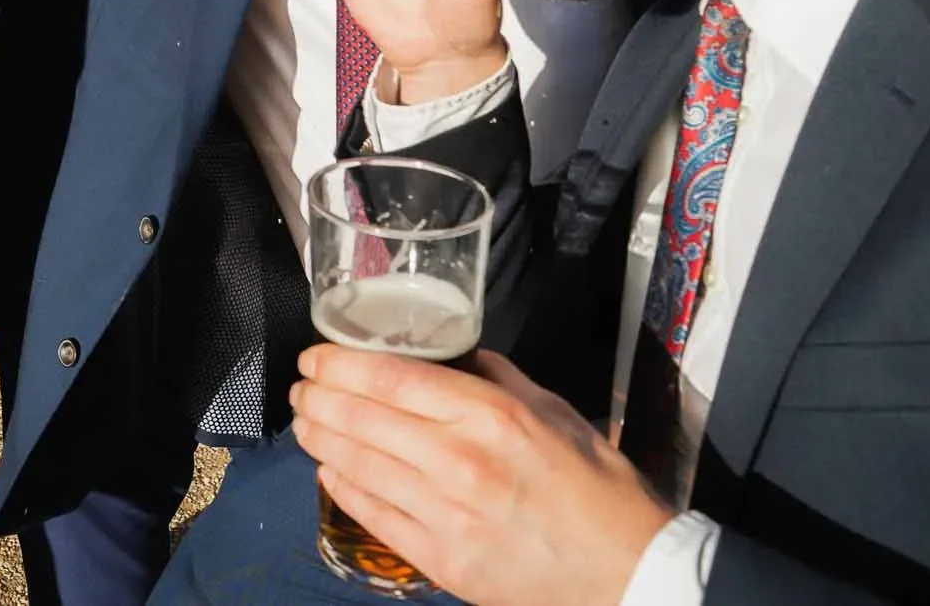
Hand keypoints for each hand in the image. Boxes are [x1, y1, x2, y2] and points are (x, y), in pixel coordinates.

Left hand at [291, 347, 673, 605]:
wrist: (629, 573)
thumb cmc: (597, 488)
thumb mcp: (552, 411)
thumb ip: (493, 378)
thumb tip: (448, 354)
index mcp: (488, 415)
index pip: (389, 377)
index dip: (339, 365)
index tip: (314, 358)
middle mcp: (458, 460)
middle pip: (360, 418)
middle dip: (317, 399)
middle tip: (300, 388)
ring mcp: (445, 515)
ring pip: (357, 466)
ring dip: (320, 440)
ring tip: (305, 424)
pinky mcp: (442, 561)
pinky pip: (373, 516)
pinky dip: (342, 490)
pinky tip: (329, 472)